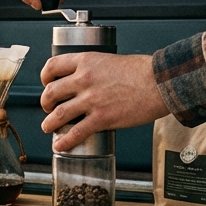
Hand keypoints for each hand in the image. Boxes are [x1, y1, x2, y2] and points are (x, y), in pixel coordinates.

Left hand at [40, 53, 168, 150]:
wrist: (160, 83)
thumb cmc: (142, 71)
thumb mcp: (111, 60)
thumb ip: (95, 70)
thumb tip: (87, 82)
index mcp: (86, 62)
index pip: (53, 66)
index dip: (45, 77)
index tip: (46, 83)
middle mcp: (84, 79)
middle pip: (51, 91)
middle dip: (45, 102)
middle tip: (48, 107)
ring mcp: (92, 100)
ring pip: (59, 113)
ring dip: (49, 122)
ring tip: (48, 127)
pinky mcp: (102, 118)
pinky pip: (76, 132)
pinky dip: (65, 141)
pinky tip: (60, 145)